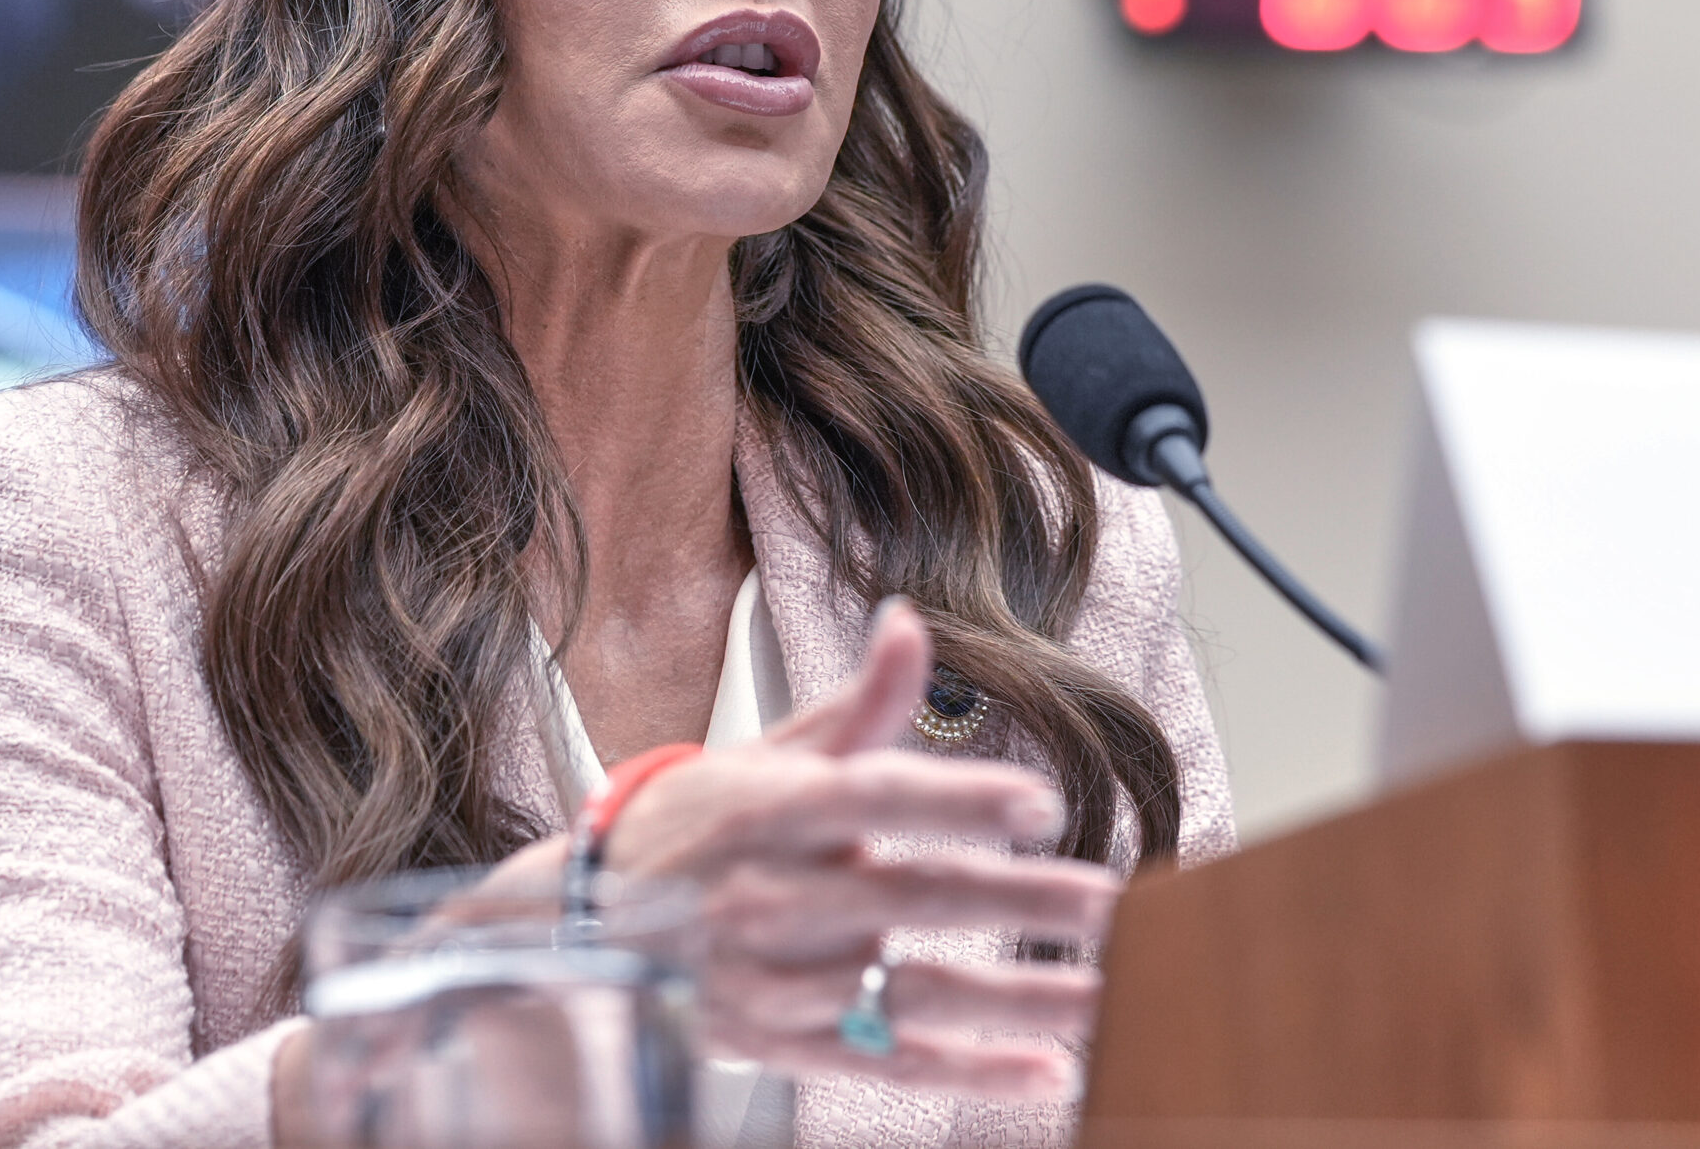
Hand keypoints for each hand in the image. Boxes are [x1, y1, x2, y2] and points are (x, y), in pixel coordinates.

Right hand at [605, 600, 1115, 1101]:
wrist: (594, 924)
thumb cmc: (708, 824)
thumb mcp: (773, 754)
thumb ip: (861, 702)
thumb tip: (911, 622)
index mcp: (771, 810)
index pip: (873, 797)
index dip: (956, 800)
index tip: (1039, 803)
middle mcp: (770, 898)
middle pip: (906, 900)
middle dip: (1013, 903)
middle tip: (1105, 901)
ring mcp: (777, 983)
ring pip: (911, 994)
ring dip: (1015, 1000)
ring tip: (1104, 993)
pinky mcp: (786, 1047)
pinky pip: (889, 1066)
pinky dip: (970, 1077)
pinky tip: (1046, 1072)